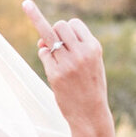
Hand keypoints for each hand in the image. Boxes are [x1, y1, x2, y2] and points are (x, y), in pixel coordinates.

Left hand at [22, 0, 110, 128]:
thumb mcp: (91, 63)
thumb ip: (73, 48)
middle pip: (60, 26)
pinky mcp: (55, 74)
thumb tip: (41, 42)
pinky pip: (43, 53)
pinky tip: (52, 67)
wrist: (90, 113)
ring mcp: (67, 63)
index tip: (68, 39)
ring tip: (50, 51)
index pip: (74, 23)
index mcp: (93, 48)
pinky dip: (45, 56)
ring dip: (45, 42)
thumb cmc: (90, 86)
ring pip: (47, 36)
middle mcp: (81, 53)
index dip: (68, 29)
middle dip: (54, 32)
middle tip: (56, 45)